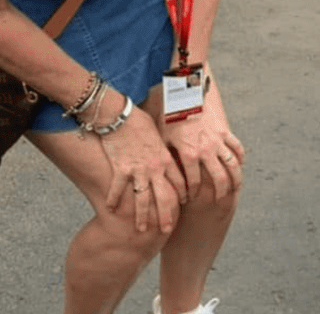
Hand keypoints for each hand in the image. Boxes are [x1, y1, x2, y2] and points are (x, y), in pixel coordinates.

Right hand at [99, 96, 187, 233]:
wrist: (121, 114)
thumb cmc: (141, 122)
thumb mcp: (160, 136)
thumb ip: (165, 151)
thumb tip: (171, 160)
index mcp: (168, 159)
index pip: (180, 184)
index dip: (182, 197)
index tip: (182, 208)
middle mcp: (156, 167)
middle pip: (165, 197)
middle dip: (167, 216)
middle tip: (167, 230)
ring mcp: (138, 170)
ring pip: (143, 199)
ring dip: (142, 216)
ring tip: (141, 230)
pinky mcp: (120, 169)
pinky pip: (118, 189)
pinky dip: (114, 200)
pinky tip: (111, 210)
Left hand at [163, 76, 243, 201]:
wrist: (187, 91)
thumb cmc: (170, 113)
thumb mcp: (164, 136)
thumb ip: (167, 156)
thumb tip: (165, 174)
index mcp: (188, 154)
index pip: (193, 182)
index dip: (192, 194)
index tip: (189, 199)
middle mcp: (206, 150)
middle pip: (219, 179)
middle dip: (219, 193)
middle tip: (218, 200)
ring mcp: (218, 141)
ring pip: (233, 166)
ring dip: (236, 179)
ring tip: (234, 189)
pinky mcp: (226, 131)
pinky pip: (237, 148)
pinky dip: (240, 158)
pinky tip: (240, 165)